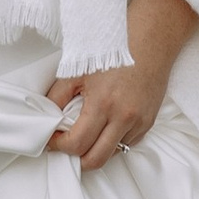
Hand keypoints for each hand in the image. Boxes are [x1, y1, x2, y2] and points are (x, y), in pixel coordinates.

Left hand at [47, 0, 197, 173]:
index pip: (76, 144)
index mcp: (103, 104)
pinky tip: (106, 126)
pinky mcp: (149, 121)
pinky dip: (113, 141)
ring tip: (86, 134)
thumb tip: (48, 117)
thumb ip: (58, 96)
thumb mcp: (78, 68)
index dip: (58, 146)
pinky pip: (128, 143)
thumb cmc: (113, 48)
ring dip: (96, 150)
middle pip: (95, 160)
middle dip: (76, 158)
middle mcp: (123, 118)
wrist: (150, 38)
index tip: (51, 139)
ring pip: (113, 154)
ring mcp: (139, 122)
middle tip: (66, 145)